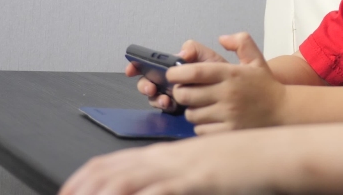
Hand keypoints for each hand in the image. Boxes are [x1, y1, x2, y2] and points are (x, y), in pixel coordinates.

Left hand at [59, 130, 284, 194]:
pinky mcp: (195, 179)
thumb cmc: (244, 161)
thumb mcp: (205, 165)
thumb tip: (154, 184)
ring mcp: (179, 168)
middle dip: (80, 188)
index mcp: (166, 154)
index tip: (67, 192)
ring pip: (124, 181)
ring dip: (99, 193)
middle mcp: (166, 158)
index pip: (111, 162)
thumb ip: (179, 175)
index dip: (83, 178)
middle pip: (109, 170)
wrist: (275, 151)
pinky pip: (157, 190)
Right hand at [125, 39, 227, 111]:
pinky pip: (165, 109)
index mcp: (180, 67)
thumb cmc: (228, 78)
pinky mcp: (180, 110)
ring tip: (164, 99)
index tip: (132, 68)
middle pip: (149, 81)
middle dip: (145, 84)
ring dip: (154, 97)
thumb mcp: (214, 60)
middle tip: (152, 87)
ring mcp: (176, 96)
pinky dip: (164, 106)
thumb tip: (182, 52)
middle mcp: (174, 82)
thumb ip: (198, 51)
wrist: (242, 97)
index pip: (153, 64)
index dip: (138, 65)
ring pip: (155, 96)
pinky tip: (170, 106)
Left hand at [169, 32, 287, 133]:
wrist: (284, 111)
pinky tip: (212, 119)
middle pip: (186, 95)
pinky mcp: (228, 132)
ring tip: (202, 106)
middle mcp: (228, 94)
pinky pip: (201, 130)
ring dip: (192, 110)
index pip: (194, 72)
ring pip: (191, 114)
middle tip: (186, 91)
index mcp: (231, 74)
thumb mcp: (256, 59)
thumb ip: (241, 42)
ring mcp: (228, 114)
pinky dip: (202, 125)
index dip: (177, 73)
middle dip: (181, 93)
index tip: (173, 74)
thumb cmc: (265, 86)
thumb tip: (222, 38)